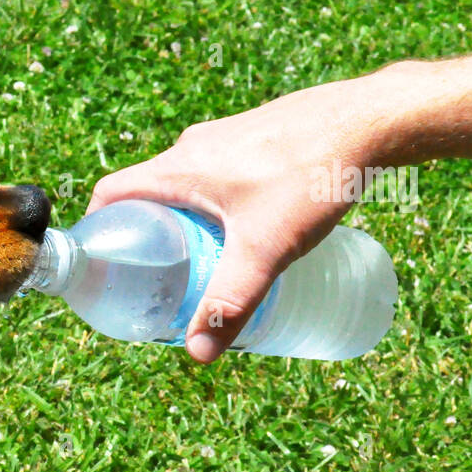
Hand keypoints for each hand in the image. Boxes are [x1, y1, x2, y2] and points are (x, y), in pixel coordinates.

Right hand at [88, 73, 395, 362]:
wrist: (373, 119)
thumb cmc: (314, 175)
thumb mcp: (266, 249)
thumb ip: (231, 301)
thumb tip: (197, 353)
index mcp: (179, 167)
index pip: (111, 193)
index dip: (98, 229)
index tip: (104, 264)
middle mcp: (194, 147)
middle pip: (147, 192)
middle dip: (146, 236)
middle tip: (157, 277)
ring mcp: (227, 138)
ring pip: (186, 184)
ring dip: (182, 220)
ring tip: (202, 260)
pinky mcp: (258, 137)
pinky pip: (217, 174)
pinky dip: (215, 204)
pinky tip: (249, 229)